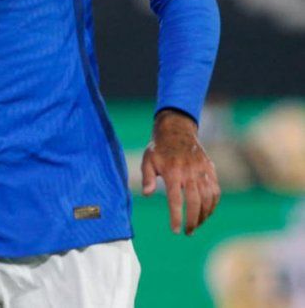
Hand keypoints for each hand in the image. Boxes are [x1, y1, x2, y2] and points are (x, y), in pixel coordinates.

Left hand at [141, 109, 220, 234]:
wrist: (177, 131)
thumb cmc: (159, 148)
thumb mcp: (148, 160)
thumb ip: (147, 177)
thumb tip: (146, 194)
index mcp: (172, 172)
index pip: (176, 199)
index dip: (176, 217)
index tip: (175, 231)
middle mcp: (189, 172)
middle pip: (194, 202)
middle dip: (193, 220)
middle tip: (188, 232)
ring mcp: (202, 171)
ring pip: (207, 198)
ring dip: (204, 215)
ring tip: (197, 225)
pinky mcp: (211, 170)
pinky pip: (215, 191)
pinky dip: (213, 204)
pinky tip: (207, 213)